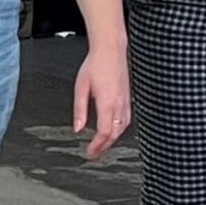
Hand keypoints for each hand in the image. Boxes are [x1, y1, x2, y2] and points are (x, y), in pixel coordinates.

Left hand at [72, 45, 131, 159]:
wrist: (111, 50)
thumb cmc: (96, 65)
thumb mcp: (81, 87)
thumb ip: (79, 109)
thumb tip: (77, 128)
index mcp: (107, 102)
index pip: (104, 132)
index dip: (97, 146)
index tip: (89, 153)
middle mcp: (119, 103)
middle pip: (114, 134)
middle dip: (104, 147)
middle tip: (93, 154)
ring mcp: (126, 101)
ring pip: (122, 128)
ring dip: (112, 140)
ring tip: (101, 146)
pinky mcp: (128, 98)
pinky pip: (126, 119)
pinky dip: (119, 129)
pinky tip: (113, 131)